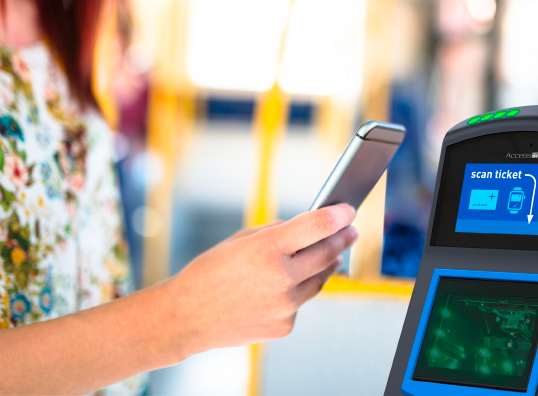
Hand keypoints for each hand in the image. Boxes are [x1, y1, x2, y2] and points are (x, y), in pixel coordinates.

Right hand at [163, 204, 357, 358]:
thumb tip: (305, 230)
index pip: (316, 227)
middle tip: (351, 232)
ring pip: (319, 280)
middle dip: (342, 240)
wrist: (186, 317)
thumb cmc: (208, 274)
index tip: (349, 212)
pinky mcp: (285, 325)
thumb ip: (275, 232)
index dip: (338, 216)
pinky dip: (297, 292)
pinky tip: (286, 288)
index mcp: (267, 249)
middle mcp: (281, 278)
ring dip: (327, 265)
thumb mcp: (239, 240)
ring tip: (333, 256)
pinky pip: (301, 303)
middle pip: (326, 253)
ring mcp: (285, 305)